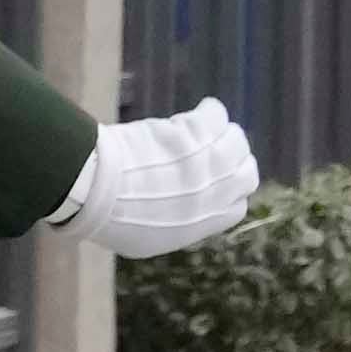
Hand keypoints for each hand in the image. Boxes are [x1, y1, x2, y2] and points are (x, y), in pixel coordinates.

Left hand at [58, 99, 262, 257]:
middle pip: (247, 170)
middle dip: (232, 161)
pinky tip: (194, 113)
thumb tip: (174, 219)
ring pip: (237, 138)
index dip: (227, 191)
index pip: (238, 204)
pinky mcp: (198, 131)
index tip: (210, 182)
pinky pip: (216, 113)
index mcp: (210, 220)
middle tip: (210, 151)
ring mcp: (212, 159)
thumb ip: (174, 226)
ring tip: (199, 130)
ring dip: (220, 133)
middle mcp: (220, 190)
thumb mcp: (150, 239)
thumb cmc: (117, 220)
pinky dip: (207, 111)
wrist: (103, 191)